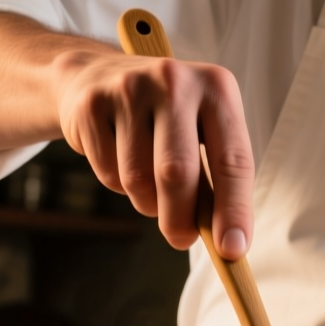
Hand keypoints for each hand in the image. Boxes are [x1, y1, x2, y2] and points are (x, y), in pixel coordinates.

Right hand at [55, 51, 253, 255]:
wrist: (97, 76)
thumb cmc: (166, 119)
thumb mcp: (202, 135)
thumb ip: (215, 183)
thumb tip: (226, 243)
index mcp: (217, 88)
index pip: (233, 160)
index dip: (233, 210)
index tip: (232, 249)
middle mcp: (175, 81)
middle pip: (177, 173)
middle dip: (180, 219)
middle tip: (181, 238)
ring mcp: (129, 88)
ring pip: (138, 179)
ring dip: (146, 202)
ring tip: (149, 185)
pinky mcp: (91, 104)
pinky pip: (108, 172)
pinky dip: (117, 183)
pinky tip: (119, 158)